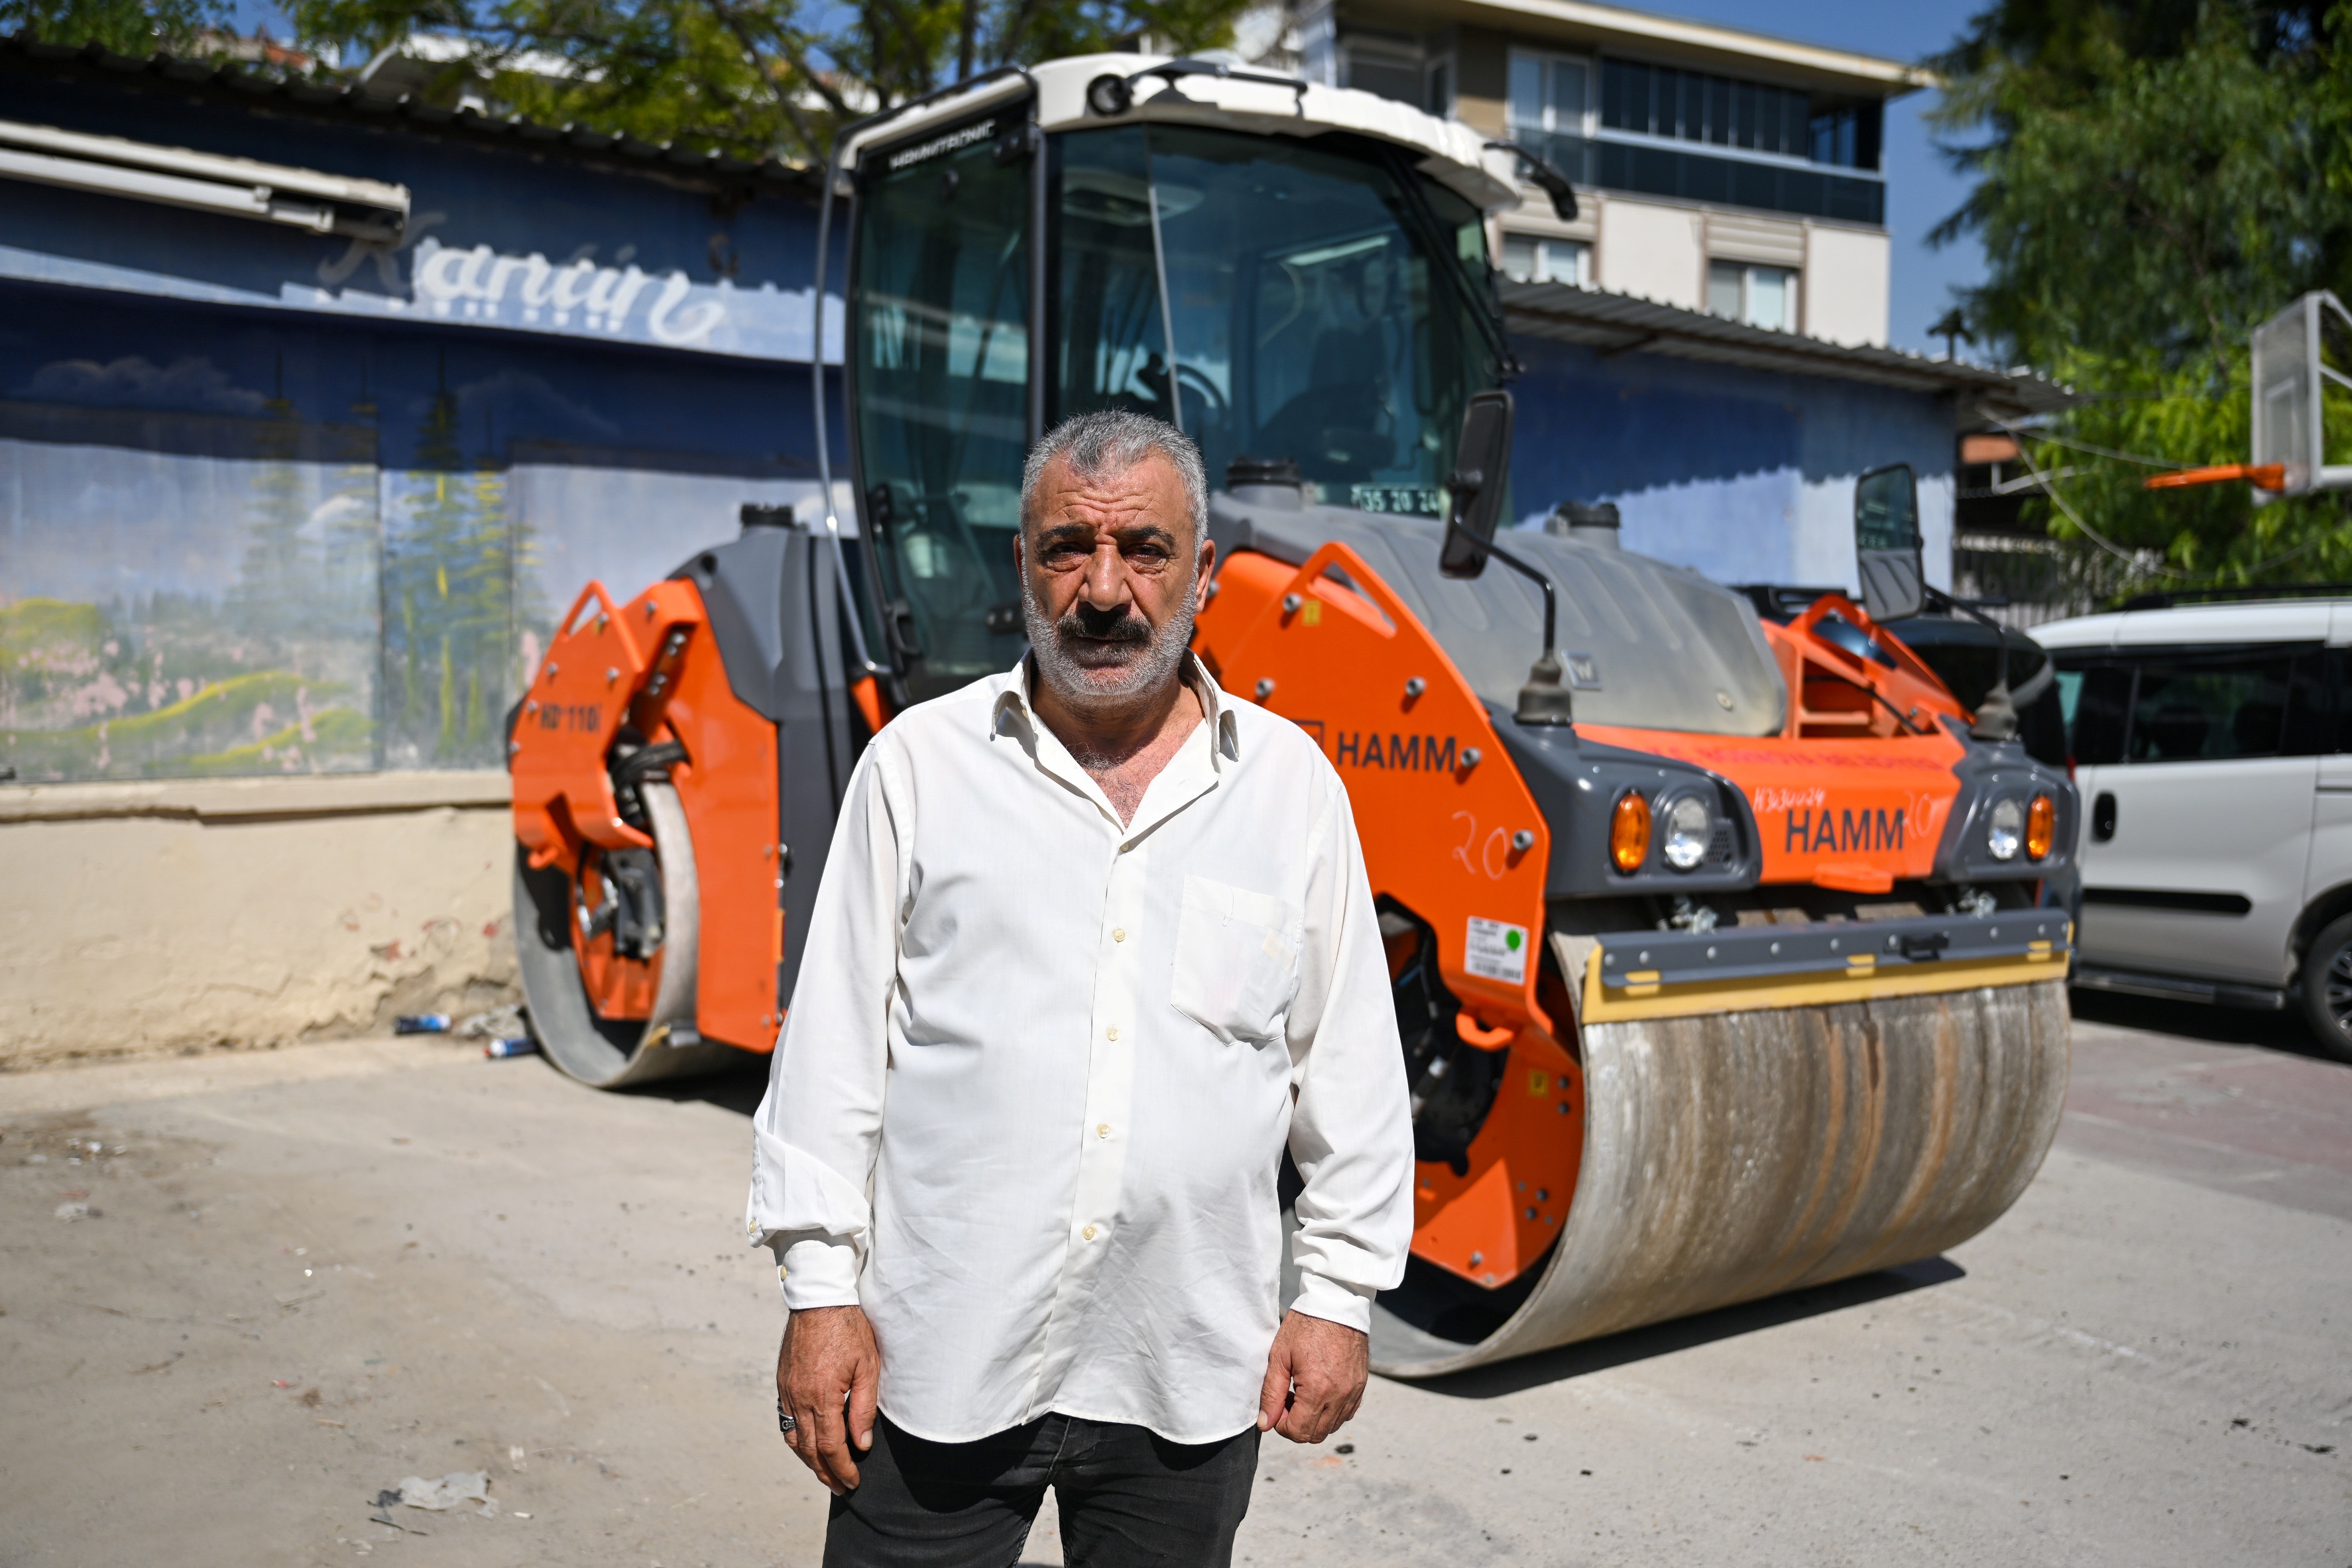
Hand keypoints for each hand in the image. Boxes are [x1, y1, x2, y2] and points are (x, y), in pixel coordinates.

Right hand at [777, 1305, 880, 1493]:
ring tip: (825, 1472)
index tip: (853, 1482)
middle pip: (810, 1449)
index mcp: (822, 1397)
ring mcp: (787, 1392)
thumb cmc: (848, 1329)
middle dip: (826, 1472)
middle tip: (840, 1488)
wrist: (818, 1300)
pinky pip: (785, 1421)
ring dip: (809, 1460)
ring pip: (794, 1438)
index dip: (842, 1469)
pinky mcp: (782, 1383)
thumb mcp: (867, 1367)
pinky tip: (808, 1444)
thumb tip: (861, 1445)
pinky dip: (797, 1439)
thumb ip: (863, 1409)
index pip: (831, 1447)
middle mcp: (799, 1399)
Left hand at [1257, 1309, 1368, 1443]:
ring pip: (1332, 1427)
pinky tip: (1320, 1391)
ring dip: (1315, 1419)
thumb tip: (1265, 1423)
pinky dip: (1332, 1412)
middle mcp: (1340, 1396)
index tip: (1277, 1406)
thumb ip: (1271, 1393)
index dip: (1282, 1425)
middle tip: (1288, 1399)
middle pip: (1316, 1435)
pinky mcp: (1361, 1386)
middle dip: (1297, 1424)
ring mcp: (1354, 1392)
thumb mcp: (1280, 1356)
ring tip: (1304, 1393)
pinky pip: (1347, 1413)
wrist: (1337, 1303)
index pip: (1299, 1432)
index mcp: (1318, 1390)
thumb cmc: (1305, 1325)